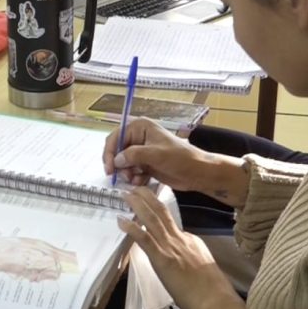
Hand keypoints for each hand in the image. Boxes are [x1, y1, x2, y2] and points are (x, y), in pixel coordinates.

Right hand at [104, 118, 248, 206]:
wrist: (198, 173)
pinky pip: (131, 171)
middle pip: (116, 151)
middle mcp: (138, 137)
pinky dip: (133, 178)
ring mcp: (142, 151)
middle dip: (119, 165)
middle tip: (123, 177)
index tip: (110, 168)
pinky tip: (141, 181)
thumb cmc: (180, 158)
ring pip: (122, 163)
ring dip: (126, 174)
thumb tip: (116, 160)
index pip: (115, 137)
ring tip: (136, 180)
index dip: (109, 153)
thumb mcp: (156, 154)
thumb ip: (133, 155)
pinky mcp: (145, 164)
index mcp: (140, 127)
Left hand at [117, 187, 246, 308]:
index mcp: (191, 241)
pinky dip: (132, 228)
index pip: (171, 224)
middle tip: (135, 186)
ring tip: (126, 193)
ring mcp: (172, 247)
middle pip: (162, 212)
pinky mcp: (163, 259)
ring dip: (137, 204)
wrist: (216, 302)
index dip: (157, 213)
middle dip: (147, 197)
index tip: (147, 205)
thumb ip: (192, 258)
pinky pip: (144, 239)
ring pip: (152, 219)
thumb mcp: (204, 266)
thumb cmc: (213, 292)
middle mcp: (181, 239)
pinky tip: (121, 220)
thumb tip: (183, 258)